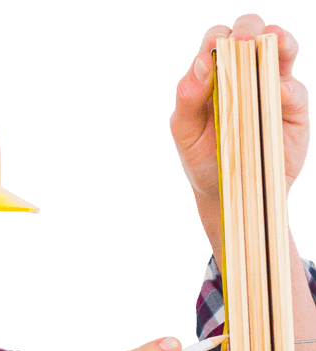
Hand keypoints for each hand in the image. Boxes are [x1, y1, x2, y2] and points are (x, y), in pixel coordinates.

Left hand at [170, 14, 309, 221]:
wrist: (229, 191)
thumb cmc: (203, 157)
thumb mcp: (186, 132)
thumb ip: (187, 98)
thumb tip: (203, 62)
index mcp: (215, 74)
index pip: (218, 41)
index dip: (217, 39)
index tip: (215, 50)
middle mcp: (245, 72)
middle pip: (251, 33)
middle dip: (248, 29)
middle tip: (243, 41)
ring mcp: (271, 85)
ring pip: (281, 49)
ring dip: (278, 40)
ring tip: (273, 41)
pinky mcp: (292, 106)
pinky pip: (294, 90)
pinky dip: (286, 89)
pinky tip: (278, 94)